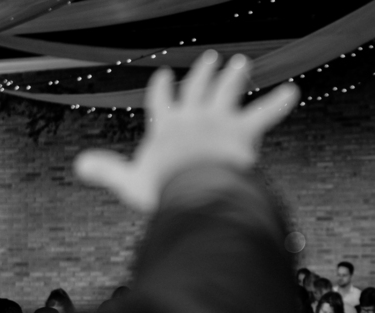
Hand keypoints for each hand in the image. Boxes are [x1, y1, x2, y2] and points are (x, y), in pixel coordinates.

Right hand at [74, 53, 299, 211]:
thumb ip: (108, 171)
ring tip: (242, 62)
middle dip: (203, 73)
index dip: (162, 89)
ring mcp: (218, 119)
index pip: (161, 101)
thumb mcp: (130, 182)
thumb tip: (80, 165)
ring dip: (234, 75)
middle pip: (197, 88)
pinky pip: (266, 112)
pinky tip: (295, 91)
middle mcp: (192, 116)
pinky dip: (281, 102)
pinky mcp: (243, 130)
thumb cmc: (162, 190)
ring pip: (227, 90)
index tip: (164, 77)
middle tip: (211, 58)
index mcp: (165, 127)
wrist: (192, 192)